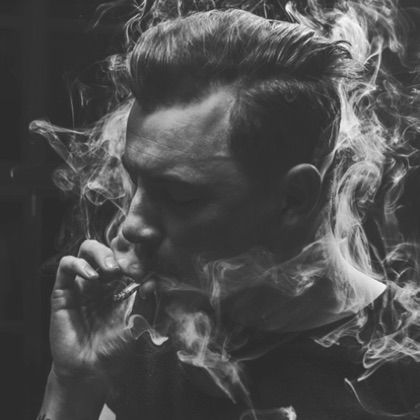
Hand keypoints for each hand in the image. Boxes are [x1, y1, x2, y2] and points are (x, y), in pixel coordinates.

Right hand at [49, 239, 136, 382]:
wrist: (91, 369)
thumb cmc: (117, 347)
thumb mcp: (140, 322)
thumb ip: (148, 301)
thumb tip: (154, 280)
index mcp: (120, 284)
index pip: (125, 256)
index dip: (134, 253)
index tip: (145, 259)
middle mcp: (102, 280)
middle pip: (107, 247)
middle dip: (116, 251)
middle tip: (124, 267)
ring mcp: (82, 284)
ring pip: (86, 250)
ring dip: (99, 253)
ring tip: (110, 270)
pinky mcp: (63, 291)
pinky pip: (66, 266)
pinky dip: (78, 264)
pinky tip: (91, 276)